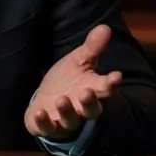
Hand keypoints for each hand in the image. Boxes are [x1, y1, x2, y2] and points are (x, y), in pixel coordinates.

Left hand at [24, 24, 121, 141]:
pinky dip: (44, 122)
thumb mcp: (78, 62)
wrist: (47, 101)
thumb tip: (105, 27)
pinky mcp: (48, 126)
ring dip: (67, 111)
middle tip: (87, 91)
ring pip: (71, 120)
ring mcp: (65, 119)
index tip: (116, 76)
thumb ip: (92, 48)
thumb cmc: (67, 81)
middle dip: (90, 102)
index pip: (106, 89)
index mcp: (93, 91)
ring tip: (62, 99)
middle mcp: (82, 108)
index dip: (111, 84)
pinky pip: (47, 128)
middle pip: (92, 110)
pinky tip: (39, 112)